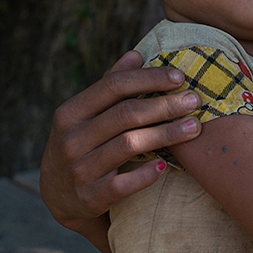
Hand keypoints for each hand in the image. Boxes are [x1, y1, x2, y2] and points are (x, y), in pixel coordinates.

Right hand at [40, 50, 201, 235]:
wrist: (58, 197)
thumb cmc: (82, 145)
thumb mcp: (85, 116)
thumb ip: (110, 86)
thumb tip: (136, 54)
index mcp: (71, 112)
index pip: (113, 86)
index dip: (148, 78)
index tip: (179, 77)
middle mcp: (72, 139)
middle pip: (125, 114)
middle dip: (164, 105)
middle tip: (195, 100)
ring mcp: (80, 169)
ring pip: (129, 145)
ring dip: (166, 134)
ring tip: (194, 128)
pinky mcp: (90, 197)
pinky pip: (122, 184)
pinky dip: (145, 174)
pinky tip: (165, 165)